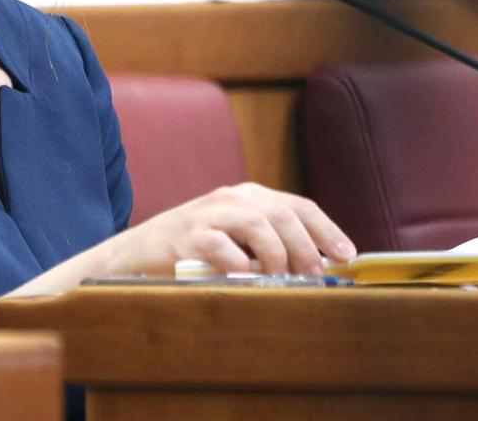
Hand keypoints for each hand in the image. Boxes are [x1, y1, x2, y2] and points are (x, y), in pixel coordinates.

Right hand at [106, 183, 355, 277]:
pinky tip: (246, 281)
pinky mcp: (185, 238)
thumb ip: (268, 245)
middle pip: (283, 214)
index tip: (346, 255)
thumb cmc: (191, 253)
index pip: (298, 205)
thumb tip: (315, 268)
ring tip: (285, 279)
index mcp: (248, 197)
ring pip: (257, 223)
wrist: (131, 257)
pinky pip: (221, 247)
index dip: (326, 229)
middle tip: (316, 275)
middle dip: (307, 246)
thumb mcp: (234, 240)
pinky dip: (239, 265)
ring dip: (278, 254)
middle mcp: (230, 198)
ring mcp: (207, 215)